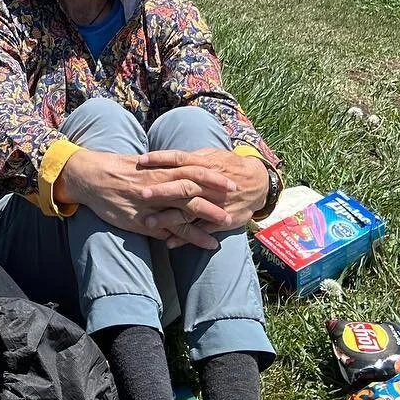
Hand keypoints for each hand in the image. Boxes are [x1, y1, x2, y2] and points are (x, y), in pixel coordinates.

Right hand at [53, 148, 236, 249]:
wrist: (90, 178)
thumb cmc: (115, 169)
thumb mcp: (140, 165)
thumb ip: (159, 168)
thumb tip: (177, 168)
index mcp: (158, 169)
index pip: (191, 168)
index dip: (211, 172)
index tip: (229, 174)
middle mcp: (158, 185)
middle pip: (194, 185)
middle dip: (216, 189)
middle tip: (239, 191)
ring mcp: (153, 204)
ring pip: (187, 209)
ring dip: (209, 215)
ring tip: (229, 221)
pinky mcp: (145, 221)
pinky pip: (173, 230)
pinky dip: (192, 237)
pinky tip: (207, 244)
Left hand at [136, 149, 270, 244]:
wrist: (259, 183)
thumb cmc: (230, 166)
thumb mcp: (212, 156)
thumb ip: (191, 158)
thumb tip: (167, 157)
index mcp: (205, 165)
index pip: (179, 159)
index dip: (161, 159)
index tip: (140, 160)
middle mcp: (208, 185)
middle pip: (183, 186)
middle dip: (163, 190)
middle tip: (142, 193)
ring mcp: (214, 204)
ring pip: (189, 211)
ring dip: (169, 218)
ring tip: (148, 223)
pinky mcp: (220, 220)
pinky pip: (201, 230)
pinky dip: (185, 238)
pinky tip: (168, 243)